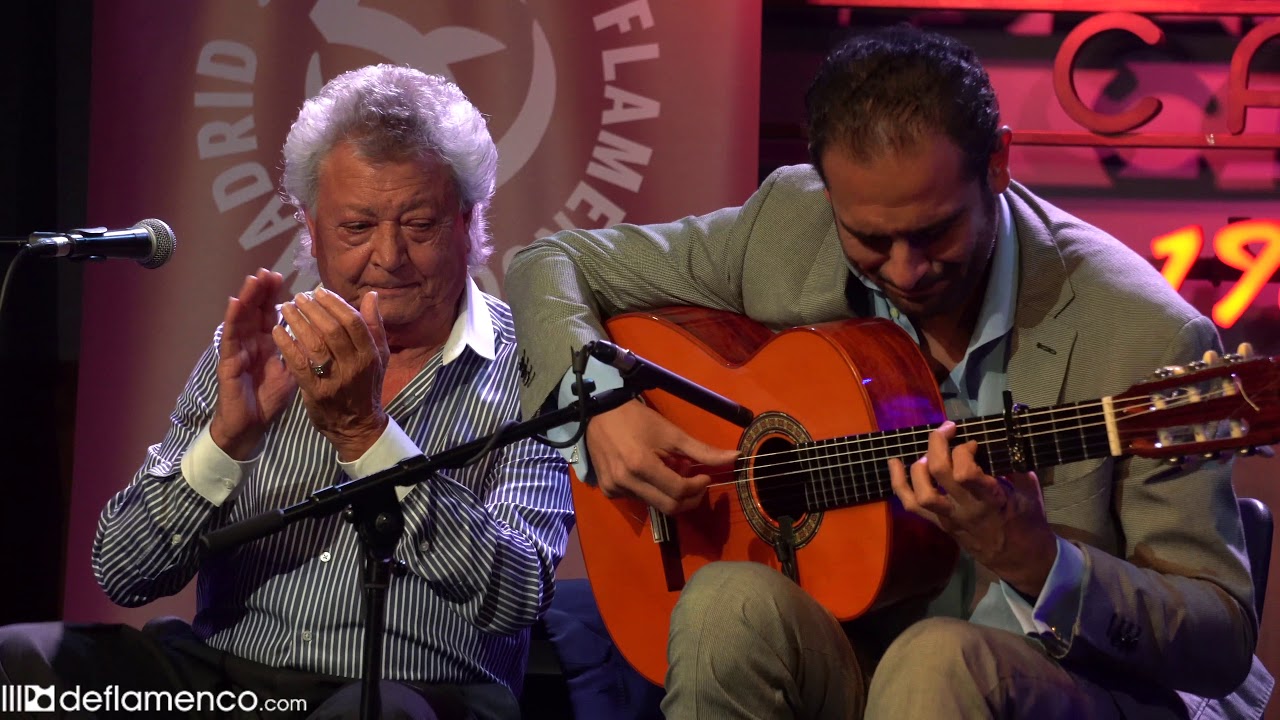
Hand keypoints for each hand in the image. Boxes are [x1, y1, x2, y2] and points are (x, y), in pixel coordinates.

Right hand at [210, 269, 297, 459]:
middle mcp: (251, 342)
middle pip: (255, 311)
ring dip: (247, 298)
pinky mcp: (228, 362)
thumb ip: (300, 351)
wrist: (252, 424)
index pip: (271, 314)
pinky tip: (235, 303)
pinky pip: (230, 338)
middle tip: (268, 271)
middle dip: (261, 291)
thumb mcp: (292, 371)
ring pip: (242, 319)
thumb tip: (320, 333)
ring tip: (253, 279)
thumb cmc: (269, 398)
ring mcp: (238, 350)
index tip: (283, 277)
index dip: (275, 296)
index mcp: (267, 343)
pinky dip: (232, 319)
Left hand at [272, 287, 390, 460]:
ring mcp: (335, 380)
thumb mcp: (379, 356)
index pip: (352, 322)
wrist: (357, 425)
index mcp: (370, 354)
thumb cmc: (366, 385)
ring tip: (286, 307)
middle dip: (313, 309)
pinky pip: (298, 363)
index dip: (335, 303)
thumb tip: (371, 296)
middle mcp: (354, 366)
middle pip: (332, 330)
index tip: (319, 291)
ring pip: (314, 344)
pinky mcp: (316, 392)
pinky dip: (286, 344)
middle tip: (299, 297)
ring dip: (298, 322)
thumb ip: (375, 326)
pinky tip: (277, 331)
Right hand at [585, 400, 737, 514]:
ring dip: (670, 494)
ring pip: (654, 505)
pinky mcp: (608, 491)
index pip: (678, 492)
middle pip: (669, 507)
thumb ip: (703, 451)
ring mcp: (614, 489)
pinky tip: (651, 474)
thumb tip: (736, 458)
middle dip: (689, 498)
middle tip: (696, 483)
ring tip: (670, 471)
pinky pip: (639, 500)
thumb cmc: (638, 419)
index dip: (698, 487)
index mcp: (641, 465)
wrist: (600, 413)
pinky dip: (652, 492)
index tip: (704, 476)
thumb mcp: (672, 433)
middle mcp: (626, 482)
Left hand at [887, 421, 1057, 597]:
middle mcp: (965, 509)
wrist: (1019, 560)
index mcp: (991, 500)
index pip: (965, 473)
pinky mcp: (939, 524)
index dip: (964, 450)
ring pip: (920, 493)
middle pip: (939, 474)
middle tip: (947, 430)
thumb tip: (1009, 442)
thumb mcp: (1032, 495)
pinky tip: (894, 463)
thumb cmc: (1028, 525)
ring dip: (919, 466)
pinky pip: (912, 506)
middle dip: (938, 445)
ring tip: (930, 453)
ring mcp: (948, 518)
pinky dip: (898, 483)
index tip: (973, 442)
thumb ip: (1019, 469)